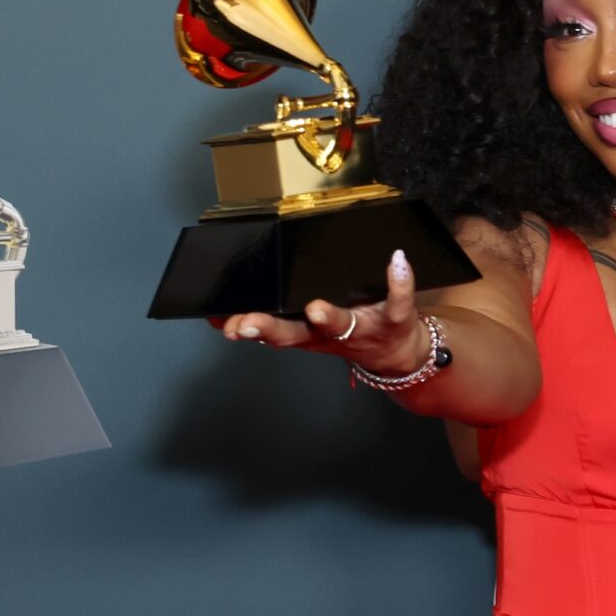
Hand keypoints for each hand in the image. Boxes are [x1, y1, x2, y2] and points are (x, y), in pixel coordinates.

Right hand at [208, 248, 427, 374]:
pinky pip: (398, 299)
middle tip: (249, 323)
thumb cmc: (347, 332)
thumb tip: (216, 313)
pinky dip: (398, 280)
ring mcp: (361, 327)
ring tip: (314, 306)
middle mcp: (328, 334)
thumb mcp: (306, 331)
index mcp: (306, 332)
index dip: (249, 330)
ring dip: (326, 317)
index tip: (228, 325)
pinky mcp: (394, 317)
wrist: (399, 356)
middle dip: (270, 329)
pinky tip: (396, 260)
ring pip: (341, 323)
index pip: (271, 332)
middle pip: (296, 332)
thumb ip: (268, 321)